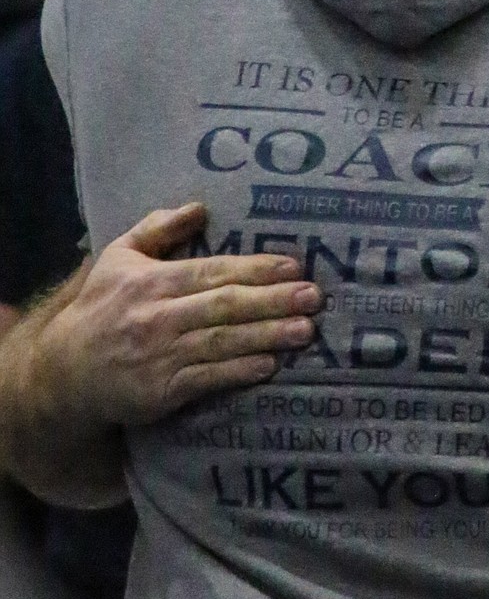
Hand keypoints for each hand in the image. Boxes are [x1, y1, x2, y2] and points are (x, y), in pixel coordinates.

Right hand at [30, 202, 321, 430]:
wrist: (64, 372)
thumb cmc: (101, 308)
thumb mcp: (118, 258)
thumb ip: (158, 229)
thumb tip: (200, 207)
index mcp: (152, 281)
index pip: (213, 271)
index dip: (256, 269)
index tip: (294, 266)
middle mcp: (159, 316)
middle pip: (226, 306)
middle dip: (274, 301)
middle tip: (314, 297)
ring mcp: (162, 354)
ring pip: (223, 342)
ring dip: (267, 336)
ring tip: (305, 330)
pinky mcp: (162, 390)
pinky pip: (208, 379)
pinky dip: (240, 372)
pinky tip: (270, 365)